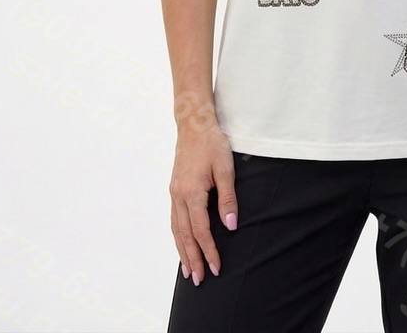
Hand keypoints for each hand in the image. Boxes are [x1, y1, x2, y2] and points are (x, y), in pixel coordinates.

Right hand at [169, 122, 238, 285]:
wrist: (193, 125)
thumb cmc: (212, 144)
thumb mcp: (225, 168)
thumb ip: (228, 198)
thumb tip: (231, 226)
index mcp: (192, 192)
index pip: (201, 230)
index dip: (209, 250)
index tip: (216, 268)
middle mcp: (179, 196)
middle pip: (185, 235)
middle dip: (192, 259)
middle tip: (198, 281)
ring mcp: (174, 193)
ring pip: (176, 229)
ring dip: (182, 252)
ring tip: (187, 272)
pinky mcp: (174, 189)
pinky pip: (174, 219)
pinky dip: (177, 236)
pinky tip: (181, 244)